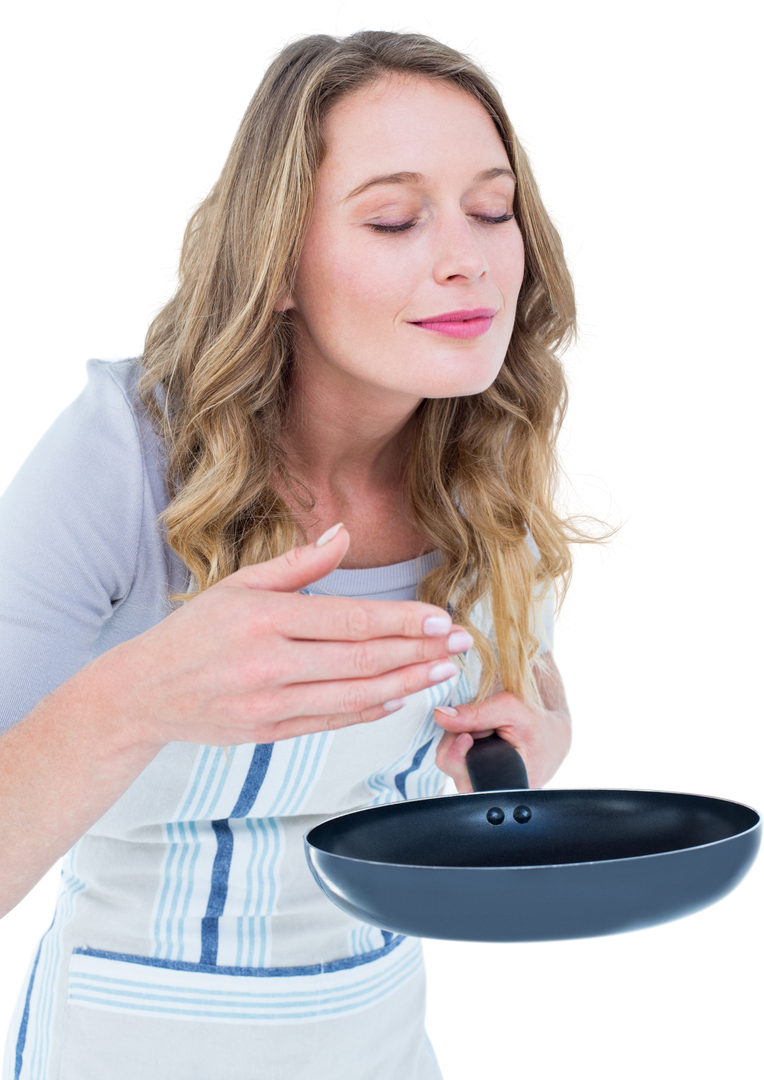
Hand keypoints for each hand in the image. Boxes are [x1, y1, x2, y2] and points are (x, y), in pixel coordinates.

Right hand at [97, 525, 468, 753]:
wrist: (144, 692)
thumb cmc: (193, 633)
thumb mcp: (239, 584)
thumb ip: (297, 564)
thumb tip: (342, 533)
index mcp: (265, 618)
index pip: (351, 619)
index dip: (403, 620)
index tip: (441, 618)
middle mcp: (270, 663)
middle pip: (362, 659)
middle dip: (419, 651)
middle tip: (459, 645)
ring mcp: (270, 703)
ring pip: (354, 695)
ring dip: (406, 684)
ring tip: (442, 672)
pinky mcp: (269, 732)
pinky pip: (331, 722)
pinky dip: (370, 711)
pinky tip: (398, 698)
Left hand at [434, 690, 573, 791]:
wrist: (551, 734)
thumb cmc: (537, 725)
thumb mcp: (510, 709)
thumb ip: (475, 713)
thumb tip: (441, 716)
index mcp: (506, 785)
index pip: (462, 777)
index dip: (457, 753)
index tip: (466, 735)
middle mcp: (491, 792)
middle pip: (450, 766)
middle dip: (457, 739)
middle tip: (481, 727)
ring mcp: (481, 787)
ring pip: (448, 762)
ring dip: (457, 741)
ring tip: (483, 732)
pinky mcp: (474, 779)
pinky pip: (453, 760)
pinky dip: (460, 745)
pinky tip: (479, 739)